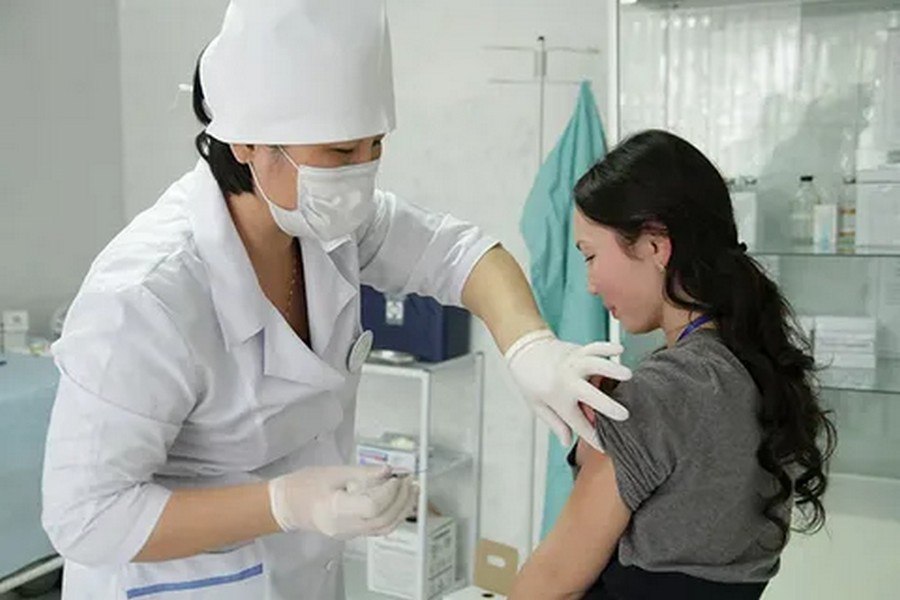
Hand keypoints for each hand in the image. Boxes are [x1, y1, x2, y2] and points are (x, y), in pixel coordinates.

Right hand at [268, 465, 415, 539]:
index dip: (389, 492)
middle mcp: (345, 527)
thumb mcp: (334, 472)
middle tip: (409, 481)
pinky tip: (400, 501)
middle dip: (402, 500)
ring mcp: (350, 534)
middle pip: (383, 520)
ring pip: (384, 528)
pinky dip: (394, 515)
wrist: (286, 506)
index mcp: (336, 510)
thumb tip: (388, 470)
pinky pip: (379, 528)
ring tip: (411, 490)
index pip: (372, 507)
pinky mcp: (353, 533)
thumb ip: (363, 473)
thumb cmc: (304, 486)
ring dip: (402, 509)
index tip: (395, 477)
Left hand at [505, 330, 631, 449]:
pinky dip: (606, 347)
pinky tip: (620, 349)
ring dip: (611, 370)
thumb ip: (555, 423)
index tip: (605, 446)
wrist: (524, 351)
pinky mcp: (578, 350)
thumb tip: (567, 442)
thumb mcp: (537, 406)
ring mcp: (574, 364)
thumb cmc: (531, 380)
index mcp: (558, 398)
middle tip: (624, 415)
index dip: (592, 437)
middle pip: (590, 395)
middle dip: (607, 406)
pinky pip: (594, 347)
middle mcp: (567, 380)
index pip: (578, 422)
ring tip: (628, 376)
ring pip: (594, 365)